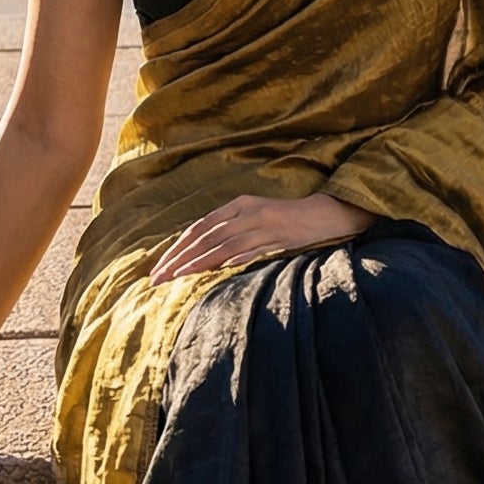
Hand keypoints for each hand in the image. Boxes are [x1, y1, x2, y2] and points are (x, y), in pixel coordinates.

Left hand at [149, 194, 373, 286]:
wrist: (326, 214)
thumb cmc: (288, 221)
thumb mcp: (256, 222)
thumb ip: (232, 235)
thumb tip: (203, 259)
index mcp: (238, 205)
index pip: (198, 228)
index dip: (176, 249)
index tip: (158, 269)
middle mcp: (246, 211)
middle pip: (204, 236)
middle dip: (178, 258)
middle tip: (157, 278)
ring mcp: (263, 223)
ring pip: (222, 244)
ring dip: (196, 261)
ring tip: (175, 277)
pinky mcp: (278, 235)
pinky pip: (249, 249)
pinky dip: (229, 260)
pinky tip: (213, 271)